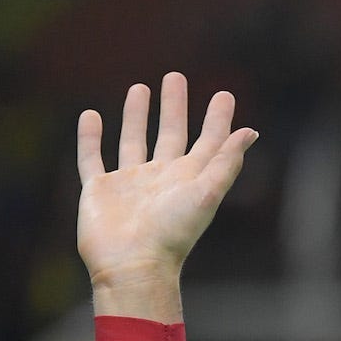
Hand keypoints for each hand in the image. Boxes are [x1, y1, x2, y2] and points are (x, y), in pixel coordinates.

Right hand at [77, 73, 256, 319]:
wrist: (132, 264)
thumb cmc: (172, 233)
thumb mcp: (205, 193)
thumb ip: (225, 162)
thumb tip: (250, 132)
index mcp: (189, 180)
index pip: (208, 142)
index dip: (217, 120)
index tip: (224, 94)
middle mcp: (161, 179)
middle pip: (171, 134)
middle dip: (175, 107)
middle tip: (175, 77)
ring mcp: (129, 183)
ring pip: (133, 141)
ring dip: (137, 116)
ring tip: (140, 88)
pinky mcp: (99, 190)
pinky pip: (92, 158)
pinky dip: (90, 138)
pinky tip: (91, 116)